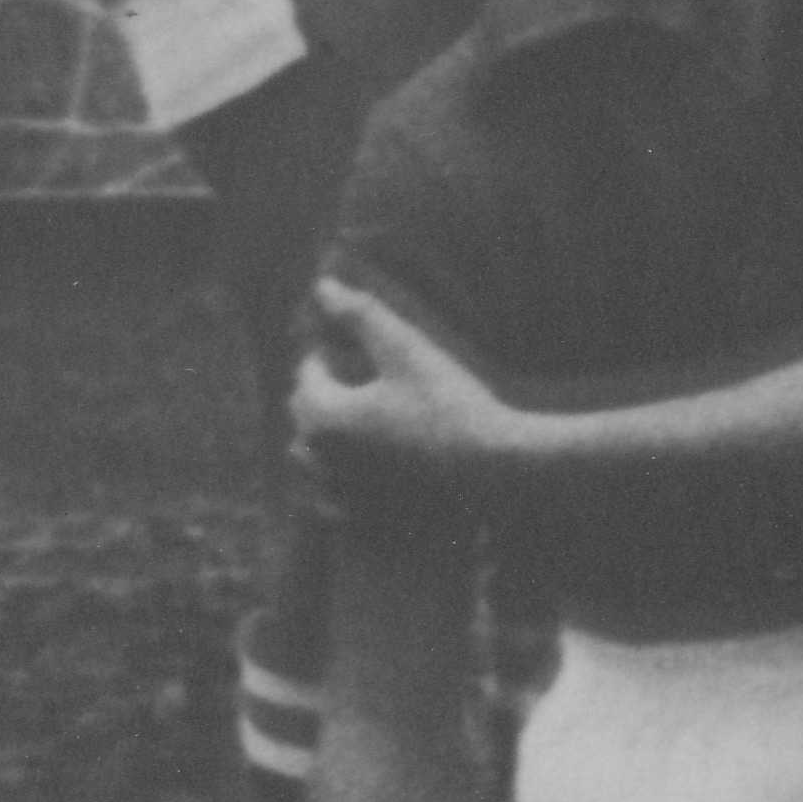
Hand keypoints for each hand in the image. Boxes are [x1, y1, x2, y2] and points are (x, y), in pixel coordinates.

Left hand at [285, 280, 524, 496]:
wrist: (496, 472)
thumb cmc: (452, 406)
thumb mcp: (409, 352)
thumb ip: (362, 316)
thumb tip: (323, 284)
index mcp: (324, 417)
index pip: (309, 375)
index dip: (331, 356)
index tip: (357, 350)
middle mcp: (319, 458)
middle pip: (306, 416)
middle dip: (325, 394)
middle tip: (359, 380)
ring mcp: (338, 492)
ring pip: (311, 458)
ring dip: (325, 438)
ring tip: (360, 422)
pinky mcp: (359, 516)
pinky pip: (329, 496)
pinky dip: (337, 480)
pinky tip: (366, 468)